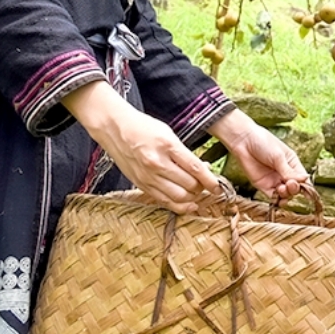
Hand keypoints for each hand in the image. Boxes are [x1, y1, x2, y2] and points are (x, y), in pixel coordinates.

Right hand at [65, 81, 217, 213]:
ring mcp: (148, 176)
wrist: (115, 129)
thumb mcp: (168, 134)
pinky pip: (164, 201)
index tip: (218, 186)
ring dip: (192, 197)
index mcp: (167, 145)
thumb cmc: (144, 128)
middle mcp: (157, 163)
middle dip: (202, 188)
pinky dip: (179, 205)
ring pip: (178, 196)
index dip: (210, 180)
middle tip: (207, 185)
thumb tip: (203, 169)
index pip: (195, 168)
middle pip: (189, 185)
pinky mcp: (141, 184)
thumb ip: (184, 153)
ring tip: (198, 192)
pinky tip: (188, 204)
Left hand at [209, 109, 308, 201]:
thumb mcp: (279, 157)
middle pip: (294, 187)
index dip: (306, 186)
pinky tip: (278, 198)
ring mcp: (274, 180)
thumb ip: (289, 171)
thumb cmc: (263, 143)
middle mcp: (284, 173)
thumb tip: (305, 180)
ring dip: (286, 195)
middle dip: (294, 189)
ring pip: (285, 194)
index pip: (302, 177)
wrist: (243, 142)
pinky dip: (277, 200)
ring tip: (282, 189)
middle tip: (290, 184)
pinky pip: (273, 197)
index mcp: (291, 163)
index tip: (308, 192)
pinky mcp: (263, 186)